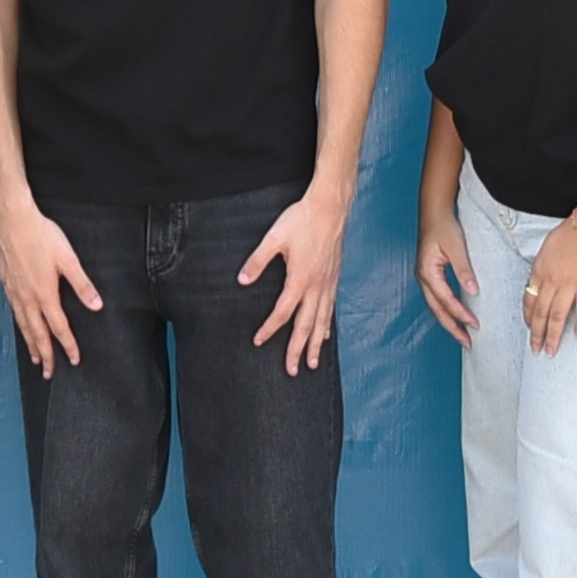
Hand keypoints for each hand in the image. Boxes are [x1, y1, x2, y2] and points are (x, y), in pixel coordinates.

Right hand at [0, 196, 101, 371]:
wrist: (12, 219)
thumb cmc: (40, 235)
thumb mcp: (68, 259)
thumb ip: (82, 285)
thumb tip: (96, 306)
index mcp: (44, 294)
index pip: (58, 328)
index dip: (68, 346)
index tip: (74, 359)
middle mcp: (27, 297)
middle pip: (37, 333)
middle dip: (45, 354)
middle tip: (49, 372)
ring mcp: (14, 291)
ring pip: (22, 325)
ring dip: (30, 343)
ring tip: (34, 357)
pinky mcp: (5, 281)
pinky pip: (13, 311)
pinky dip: (19, 324)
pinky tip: (20, 323)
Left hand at [240, 180, 349, 372]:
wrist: (330, 207)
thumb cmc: (301, 219)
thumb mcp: (274, 237)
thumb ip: (257, 261)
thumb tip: (242, 281)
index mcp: (300, 279)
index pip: (283, 313)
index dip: (269, 329)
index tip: (258, 341)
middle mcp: (317, 286)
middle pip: (306, 326)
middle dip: (298, 349)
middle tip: (292, 370)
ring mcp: (328, 284)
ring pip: (322, 321)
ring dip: (316, 344)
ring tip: (312, 363)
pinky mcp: (334, 278)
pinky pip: (331, 309)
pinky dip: (327, 325)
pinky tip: (325, 335)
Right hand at [416, 206, 479, 344]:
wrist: (434, 212)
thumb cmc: (443, 226)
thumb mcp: (456, 246)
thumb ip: (463, 270)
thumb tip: (472, 290)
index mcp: (427, 272)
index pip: (446, 300)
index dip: (460, 314)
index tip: (475, 324)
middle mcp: (423, 277)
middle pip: (436, 310)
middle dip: (452, 327)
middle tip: (467, 341)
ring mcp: (424, 276)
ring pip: (435, 306)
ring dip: (448, 320)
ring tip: (463, 334)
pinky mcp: (429, 274)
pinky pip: (437, 298)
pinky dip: (446, 309)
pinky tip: (456, 314)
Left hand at [522, 214, 576, 356]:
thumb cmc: (569, 233)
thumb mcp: (546, 248)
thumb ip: (542, 266)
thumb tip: (540, 279)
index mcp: (539, 271)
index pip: (529, 299)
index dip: (528, 316)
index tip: (529, 328)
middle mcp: (550, 281)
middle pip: (540, 313)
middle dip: (536, 333)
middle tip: (535, 349)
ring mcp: (569, 286)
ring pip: (557, 317)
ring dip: (553, 336)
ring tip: (551, 351)